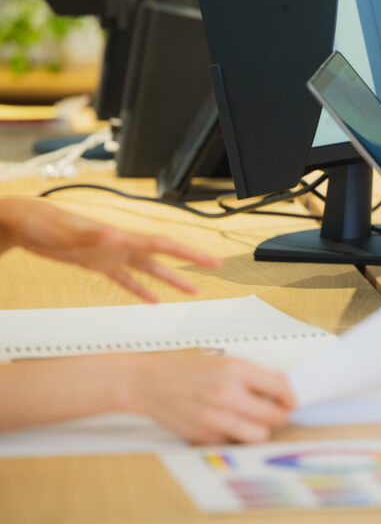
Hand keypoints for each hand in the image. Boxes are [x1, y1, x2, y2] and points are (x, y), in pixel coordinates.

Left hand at [0, 198, 220, 301]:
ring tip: (191, 291)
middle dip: (190, 264)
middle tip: (213, 270)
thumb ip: (91, 233)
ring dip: (170, 280)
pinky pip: (125, 280)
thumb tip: (112, 234)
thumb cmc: (43, 222)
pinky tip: (152, 301)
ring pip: (149, 270)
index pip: (164, 245)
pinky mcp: (98, 264)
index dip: (189, 253)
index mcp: (120, 237)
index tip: (210, 260)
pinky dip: (140, 291)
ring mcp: (111, 255)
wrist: (24, 224)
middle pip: (164, 257)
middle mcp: (121, 246)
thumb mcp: (68, 230)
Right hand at [115, 349, 295, 443]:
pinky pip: (234, 442)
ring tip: (253, 420)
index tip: (291, 400)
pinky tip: (227, 423)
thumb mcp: (223, 361)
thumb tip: (279, 389)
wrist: (147, 383)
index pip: (281, 388)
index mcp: (235, 371)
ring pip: (259, 435)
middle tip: (276, 411)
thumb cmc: (183, 368)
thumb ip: (252, 376)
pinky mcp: (204, 436)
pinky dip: (235, 435)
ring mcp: (215, 419)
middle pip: (274, 416)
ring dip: (260, 429)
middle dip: (279, 414)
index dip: (291, 397)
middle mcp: (227, 395)